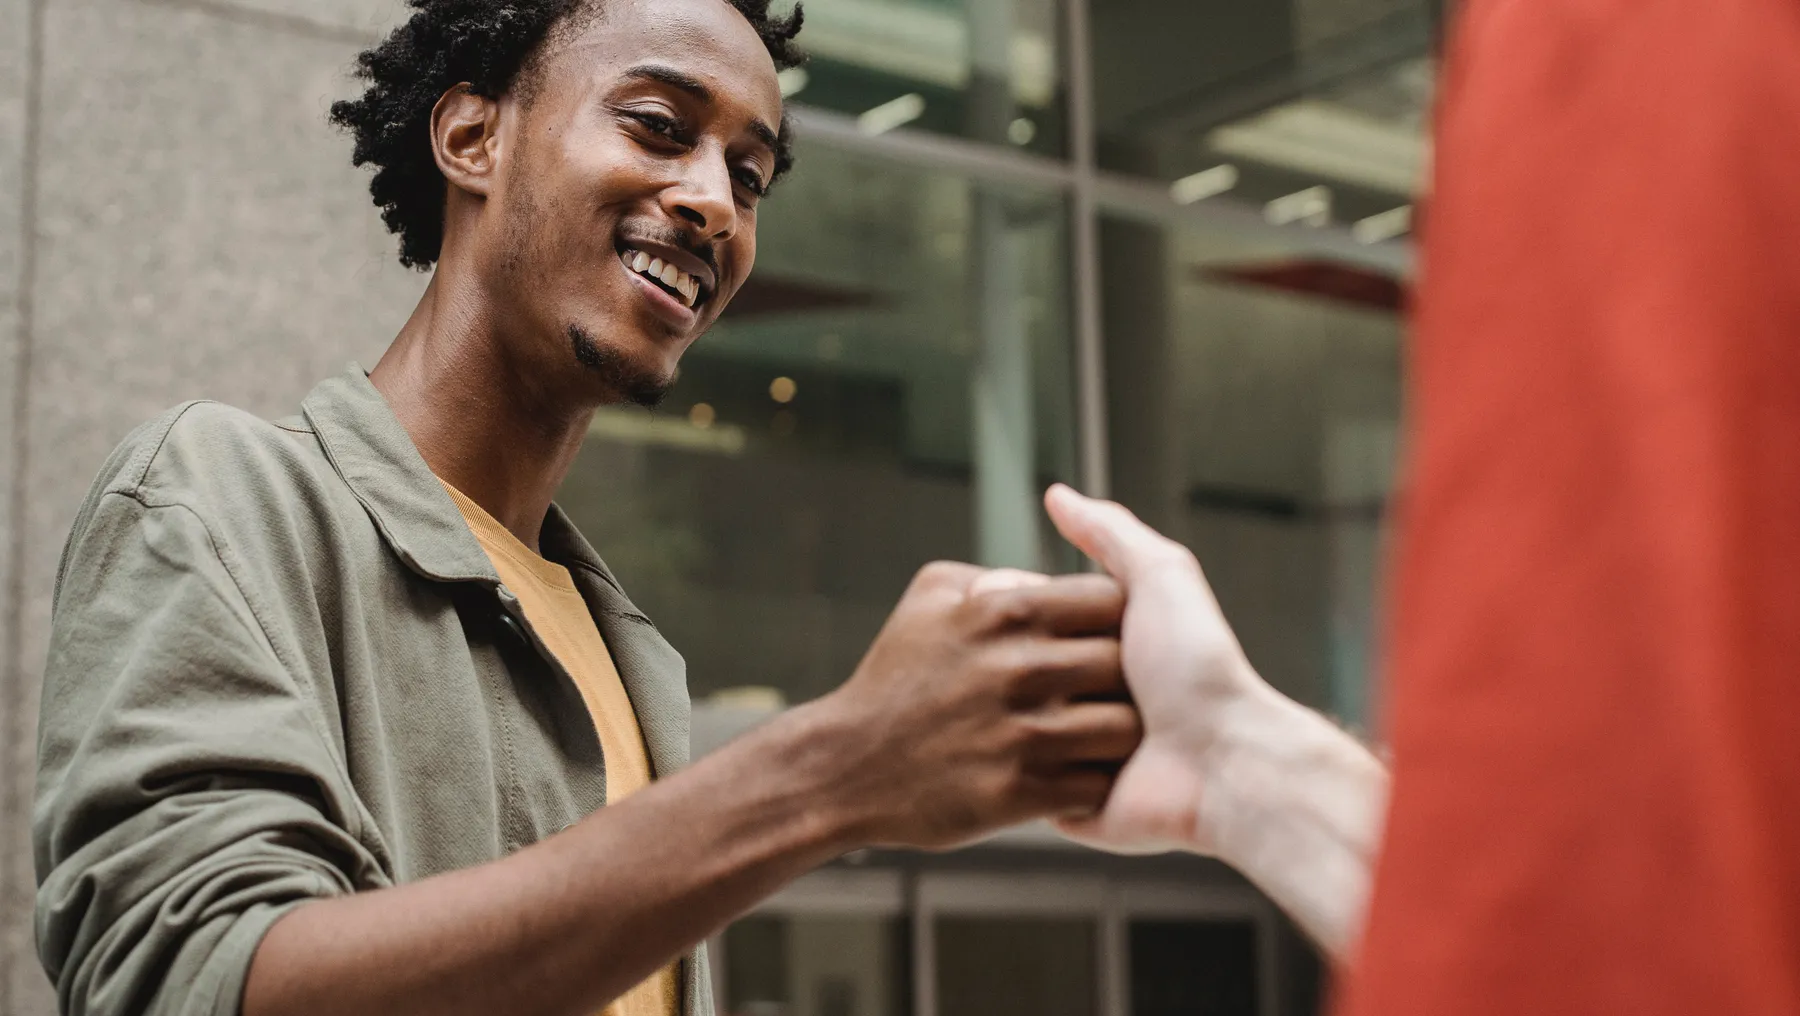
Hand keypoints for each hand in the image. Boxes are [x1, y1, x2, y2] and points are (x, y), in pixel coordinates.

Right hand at [808, 561, 1140, 850]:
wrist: (847, 767)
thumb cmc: (892, 679)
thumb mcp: (930, 594)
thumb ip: (996, 576)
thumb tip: (1047, 580)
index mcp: (1005, 611)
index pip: (1110, 597)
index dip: (1117, 618)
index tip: (1103, 637)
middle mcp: (1019, 668)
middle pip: (1126, 663)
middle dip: (1124, 678)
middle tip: (1100, 692)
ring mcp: (1022, 735)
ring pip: (1122, 729)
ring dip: (1115, 736)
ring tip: (1092, 737)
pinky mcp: (1020, 794)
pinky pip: (1096, 785)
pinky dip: (1093, 785)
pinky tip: (1070, 775)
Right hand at [1042, 484, 1259, 853]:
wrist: (1226, 765)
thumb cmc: (1199, 667)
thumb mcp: (1160, 578)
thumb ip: (1110, 534)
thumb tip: (1057, 495)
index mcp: (1104, 644)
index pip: (1032, 615)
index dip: (1026, 610)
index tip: (1018, 610)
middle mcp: (1088, 697)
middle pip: (1021, 671)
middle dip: (1032, 670)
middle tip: (1058, 675)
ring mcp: (1075, 753)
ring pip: (1021, 726)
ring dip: (1048, 725)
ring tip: (1084, 725)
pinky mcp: (1070, 805)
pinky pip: (1031, 784)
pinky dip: (1044, 775)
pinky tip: (1066, 764)